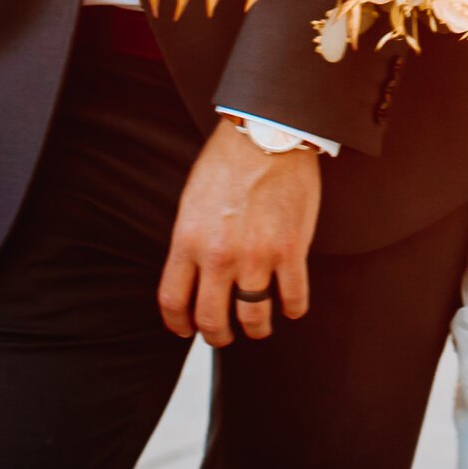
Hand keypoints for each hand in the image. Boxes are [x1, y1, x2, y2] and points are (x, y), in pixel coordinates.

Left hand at [160, 120, 321, 345]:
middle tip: (225, 335)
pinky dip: (293, 309)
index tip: (187, 329)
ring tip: (260, 326)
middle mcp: (219, 255)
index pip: (174, 302)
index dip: (179, 325)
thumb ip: (190, 242)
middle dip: (218, 336)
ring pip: (254, 319)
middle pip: (212, 320)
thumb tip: (191, 276)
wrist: (268, 133)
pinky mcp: (291, 250)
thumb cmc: (228, 162)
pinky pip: (294, 299)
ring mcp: (256, 256)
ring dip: (257, 329)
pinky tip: (291, 305)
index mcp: (188, 241)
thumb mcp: (192, 202)